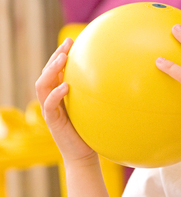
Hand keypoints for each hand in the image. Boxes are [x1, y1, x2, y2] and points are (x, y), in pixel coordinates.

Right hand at [35, 38, 96, 165]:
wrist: (84, 155)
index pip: (56, 71)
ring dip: (51, 70)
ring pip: (42, 86)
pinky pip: (49, 105)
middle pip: (46, 73)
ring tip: (62, 59)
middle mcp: (52, 100)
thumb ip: (100, 94)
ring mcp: (50, 110)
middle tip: (67, 44)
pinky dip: (56, 94)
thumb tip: (122, 77)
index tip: (72, 41)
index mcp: (60, 95)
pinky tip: (66, 86)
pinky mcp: (52, 121)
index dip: (61, 55)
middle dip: (55, 56)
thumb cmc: (92, 130)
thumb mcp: (96, 108)